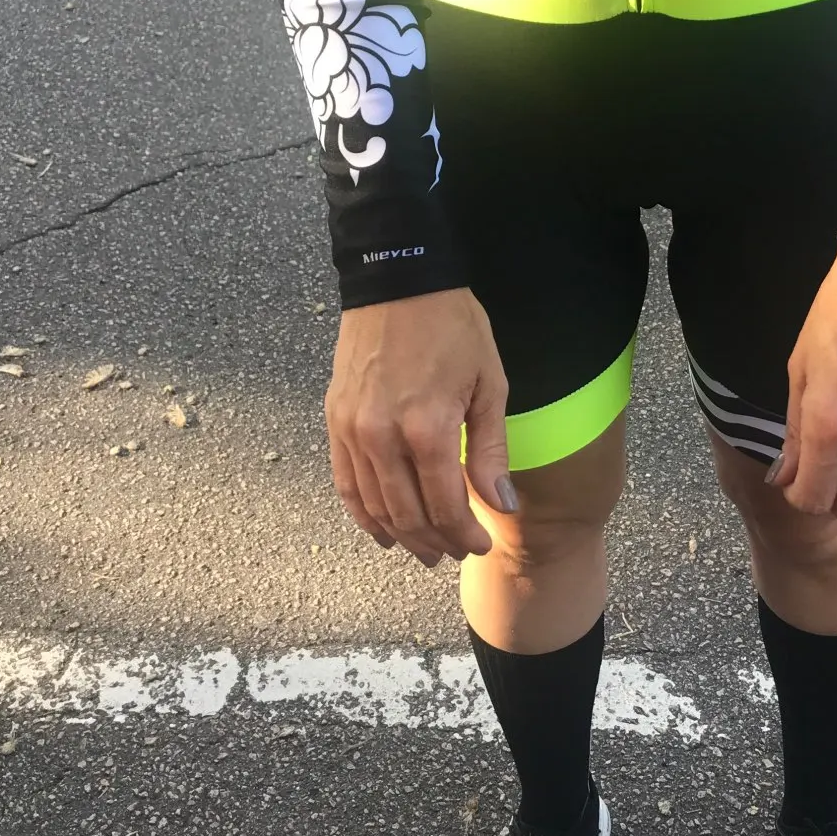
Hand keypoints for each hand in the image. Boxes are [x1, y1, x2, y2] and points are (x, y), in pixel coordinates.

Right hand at [325, 288, 515, 565]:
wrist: (398, 281)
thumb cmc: (453, 328)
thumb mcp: (489, 384)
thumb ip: (490, 452)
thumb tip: (501, 505)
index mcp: (428, 428)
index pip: (445, 506)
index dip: (464, 535)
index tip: (479, 545)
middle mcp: (383, 435)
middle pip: (408, 515)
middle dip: (435, 542)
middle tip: (454, 553)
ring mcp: (353, 429)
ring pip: (374, 506)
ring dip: (400, 535)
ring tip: (423, 549)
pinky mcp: (335, 420)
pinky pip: (345, 482)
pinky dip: (362, 513)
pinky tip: (382, 530)